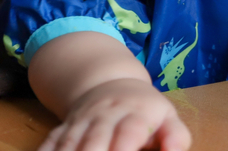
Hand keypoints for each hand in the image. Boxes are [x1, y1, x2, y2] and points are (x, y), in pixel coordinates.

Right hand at [38, 78, 190, 150]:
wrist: (111, 83)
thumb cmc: (145, 110)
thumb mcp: (168, 118)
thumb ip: (176, 136)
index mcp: (136, 114)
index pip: (129, 132)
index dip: (124, 148)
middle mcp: (106, 115)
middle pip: (95, 140)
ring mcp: (82, 120)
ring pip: (70, 141)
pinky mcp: (64, 127)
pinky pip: (51, 140)